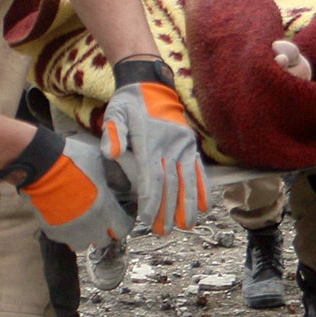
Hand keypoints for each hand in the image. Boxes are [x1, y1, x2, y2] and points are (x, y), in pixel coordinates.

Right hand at [19, 137, 132, 252]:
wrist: (42, 164)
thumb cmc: (72, 160)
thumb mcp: (100, 161)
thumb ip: (113, 174)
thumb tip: (122, 180)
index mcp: (105, 208)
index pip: (122, 229)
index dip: (123, 223)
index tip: (121, 217)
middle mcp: (90, 225)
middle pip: (103, 241)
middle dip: (105, 232)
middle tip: (101, 220)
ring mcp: (70, 230)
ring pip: (83, 245)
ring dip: (85, 236)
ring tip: (83, 223)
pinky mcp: (53, 230)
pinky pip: (63, 238)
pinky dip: (66, 232)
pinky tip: (65, 219)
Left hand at [102, 72, 208, 233]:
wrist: (151, 84)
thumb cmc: (129, 103)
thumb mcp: (115, 113)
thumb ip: (113, 133)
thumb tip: (110, 153)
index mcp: (149, 141)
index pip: (151, 176)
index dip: (151, 199)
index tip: (148, 218)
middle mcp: (169, 145)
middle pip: (170, 183)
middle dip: (168, 209)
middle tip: (164, 231)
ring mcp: (182, 146)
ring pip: (186, 180)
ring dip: (187, 205)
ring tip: (187, 226)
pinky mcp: (189, 145)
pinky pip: (199, 170)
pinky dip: (202, 188)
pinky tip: (205, 206)